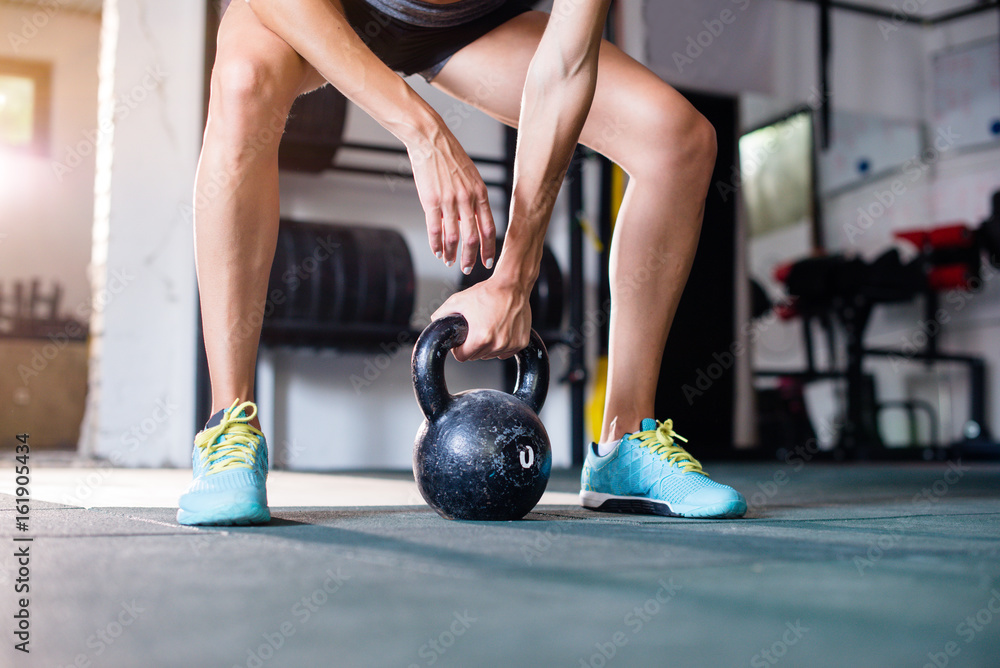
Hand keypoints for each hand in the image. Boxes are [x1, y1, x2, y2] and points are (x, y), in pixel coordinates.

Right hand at [406, 123, 495, 273]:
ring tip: (449, 261)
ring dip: (452, 253)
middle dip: (470, 257)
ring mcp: (449, 201)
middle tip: (466, 268)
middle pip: (473, 237)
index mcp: (480, 193)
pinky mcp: (431, 201)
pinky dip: (436, 244)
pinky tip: (437, 251)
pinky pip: (435, 229)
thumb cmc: (450, 156)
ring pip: (454, 236)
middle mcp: (467, 199)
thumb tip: (470, 220)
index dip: (489, 248)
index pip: (489, 228)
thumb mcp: (470, 176)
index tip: (487, 261)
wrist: (430, 139)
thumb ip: (473, 198)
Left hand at [431, 279, 531, 360]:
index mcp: (481, 337)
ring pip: (491, 355)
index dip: (459, 349)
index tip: (461, 341)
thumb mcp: (459, 300)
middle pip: (477, 357)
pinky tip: (500, 330)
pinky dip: (502, 345)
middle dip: (473, 346)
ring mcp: (511, 344)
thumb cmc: (488, 292)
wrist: (513, 285)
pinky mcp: (521, 342)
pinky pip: (506, 352)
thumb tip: (434, 321)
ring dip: (488, 346)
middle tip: (476, 330)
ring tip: (488, 328)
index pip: (462, 357)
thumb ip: (442, 313)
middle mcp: (497, 344)